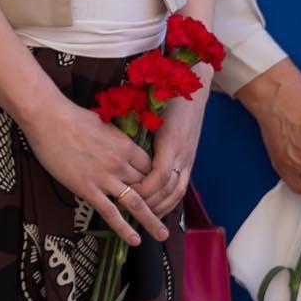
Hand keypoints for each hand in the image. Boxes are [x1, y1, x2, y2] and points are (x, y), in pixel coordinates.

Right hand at [22, 90, 162, 246]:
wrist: (49, 119)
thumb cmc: (73, 117)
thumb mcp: (104, 124)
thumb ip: (115, 139)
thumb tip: (118, 143)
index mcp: (126, 145)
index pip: (151, 167)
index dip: (154, 179)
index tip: (154, 188)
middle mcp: (120, 163)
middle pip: (146, 186)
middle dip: (155, 200)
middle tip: (163, 214)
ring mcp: (105, 178)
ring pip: (136, 203)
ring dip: (151, 220)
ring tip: (162, 235)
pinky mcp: (87, 189)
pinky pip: (110, 212)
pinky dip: (124, 228)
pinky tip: (134, 240)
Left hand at [132, 91, 203, 215]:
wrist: (192, 86)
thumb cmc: (166, 95)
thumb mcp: (148, 110)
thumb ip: (133, 128)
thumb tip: (107, 141)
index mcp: (170, 141)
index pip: (159, 176)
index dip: (143, 189)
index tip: (125, 194)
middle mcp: (182, 153)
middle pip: (168, 189)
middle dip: (150, 203)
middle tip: (127, 209)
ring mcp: (188, 158)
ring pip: (177, 191)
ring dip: (160, 206)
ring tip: (142, 215)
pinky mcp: (190, 160)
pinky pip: (182, 187)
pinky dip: (170, 201)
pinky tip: (157, 207)